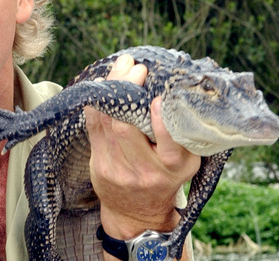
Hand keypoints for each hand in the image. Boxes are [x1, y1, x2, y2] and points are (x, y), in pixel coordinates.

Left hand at [85, 55, 200, 237]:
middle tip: (135, 67)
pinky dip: (96, 103)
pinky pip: (93, 127)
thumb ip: (183, 133)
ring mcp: (118, 169)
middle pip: (126, 128)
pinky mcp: (99, 164)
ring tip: (120, 67)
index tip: (159, 98)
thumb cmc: (166, 176)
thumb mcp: (186, 161)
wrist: (138, 212)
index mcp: (173, 167)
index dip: (161, 120)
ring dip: (110, 90)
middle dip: (127, 92)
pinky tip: (101, 85)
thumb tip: (177, 90)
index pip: (168, 144)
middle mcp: (145, 170)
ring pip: (106, 123)